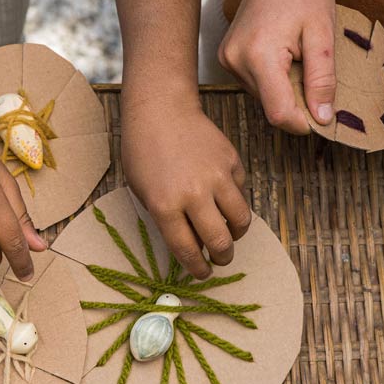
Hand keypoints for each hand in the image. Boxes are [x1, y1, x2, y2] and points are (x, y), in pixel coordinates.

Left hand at [120, 86, 250, 277]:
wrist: (161, 111)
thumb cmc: (143, 153)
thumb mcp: (143, 192)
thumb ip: (166, 221)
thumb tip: (193, 246)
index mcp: (165, 205)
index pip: (188, 250)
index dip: (197, 268)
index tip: (202, 273)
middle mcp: (194, 194)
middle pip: (220, 241)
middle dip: (222, 257)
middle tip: (220, 259)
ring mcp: (217, 177)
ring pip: (240, 220)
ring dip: (236, 235)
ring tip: (228, 236)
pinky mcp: (232, 162)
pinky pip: (240, 193)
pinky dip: (234, 202)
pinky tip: (222, 200)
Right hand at [218, 0, 335, 133]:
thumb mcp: (323, 34)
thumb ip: (322, 79)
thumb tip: (322, 117)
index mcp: (258, 56)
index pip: (278, 113)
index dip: (303, 122)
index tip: (322, 116)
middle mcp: (235, 61)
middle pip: (271, 107)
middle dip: (297, 101)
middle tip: (315, 74)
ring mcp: (227, 60)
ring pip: (263, 98)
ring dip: (286, 89)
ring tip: (298, 58)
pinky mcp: (227, 58)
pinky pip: (256, 84)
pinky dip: (275, 79)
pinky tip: (284, 55)